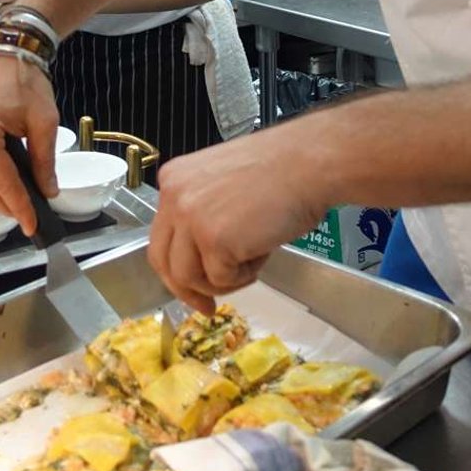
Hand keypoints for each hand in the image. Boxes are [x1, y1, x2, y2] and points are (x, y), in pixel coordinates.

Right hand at [0, 54, 60, 233]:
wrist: (7, 51)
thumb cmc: (25, 80)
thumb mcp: (44, 122)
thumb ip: (45, 161)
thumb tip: (49, 191)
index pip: (1, 183)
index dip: (19, 207)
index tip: (31, 225)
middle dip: (4, 205)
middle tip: (26, 216)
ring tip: (15, 200)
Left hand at [148, 122, 329, 311]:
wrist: (308, 163)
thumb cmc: (281, 171)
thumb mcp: (222, 184)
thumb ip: (202, 215)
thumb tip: (199, 260)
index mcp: (174, 180)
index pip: (161, 236)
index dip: (176, 267)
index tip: (190, 286)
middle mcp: (174, 197)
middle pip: (163, 261)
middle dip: (186, 290)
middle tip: (206, 306)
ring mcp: (191, 218)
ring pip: (188, 277)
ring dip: (221, 282)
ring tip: (251, 264)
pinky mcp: (214, 240)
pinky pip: (220, 279)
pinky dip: (244, 276)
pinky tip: (262, 252)